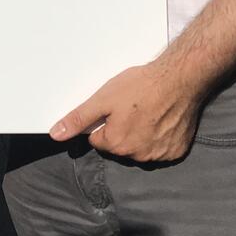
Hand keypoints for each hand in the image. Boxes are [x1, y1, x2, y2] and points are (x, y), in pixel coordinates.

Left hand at [49, 61, 205, 162]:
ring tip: (147, 112)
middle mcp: (137, 156)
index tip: (114, 109)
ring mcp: (159, 155)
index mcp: (116, 144)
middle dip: (121, 130)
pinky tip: (162, 120)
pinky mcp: (176, 151)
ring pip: (140, 148)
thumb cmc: (141, 87)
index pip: (98, 140)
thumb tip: (56, 134)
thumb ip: (79, 119)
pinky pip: (161, 149)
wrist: (179, 80)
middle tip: (131, 108)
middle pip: (119, 146)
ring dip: (140, 135)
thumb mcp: (102, 99)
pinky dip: (160, 138)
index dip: (103, 123)